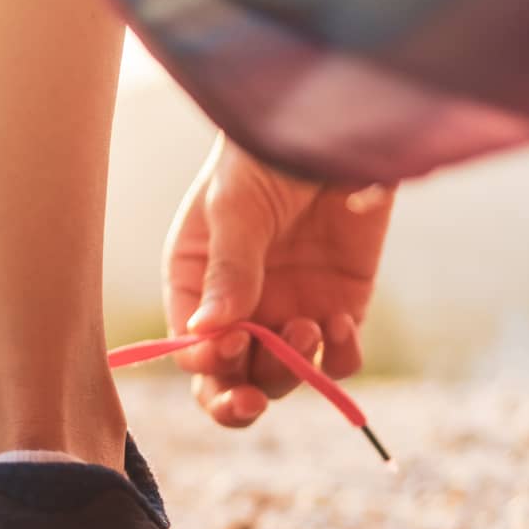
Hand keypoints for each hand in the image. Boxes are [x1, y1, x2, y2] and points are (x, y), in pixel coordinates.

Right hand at [163, 136, 393, 426]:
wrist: (338, 127)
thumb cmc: (265, 156)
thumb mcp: (236, 208)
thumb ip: (228, 269)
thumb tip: (205, 333)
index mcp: (194, 286)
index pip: (189, 349)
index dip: (205, 361)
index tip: (229, 342)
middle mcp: (237, 309)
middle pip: (228, 380)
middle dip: (236, 397)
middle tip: (250, 401)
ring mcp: (287, 311)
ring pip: (282, 378)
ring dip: (291, 367)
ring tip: (310, 324)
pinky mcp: (339, 308)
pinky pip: (337, 359)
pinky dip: (338, 355)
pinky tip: (339, 322)